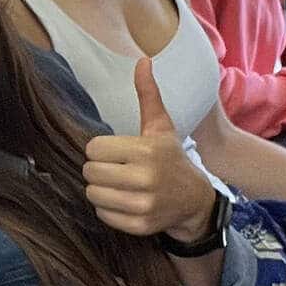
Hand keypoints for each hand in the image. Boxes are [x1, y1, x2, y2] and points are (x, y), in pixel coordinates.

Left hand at [83, 57, 218, 241]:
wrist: (195, 199)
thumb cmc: (170, 157)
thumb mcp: (161, 126)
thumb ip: (148, 94)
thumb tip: (142, 60)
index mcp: (146, 151)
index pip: (93, 149)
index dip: (99, 149)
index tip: (113, 151)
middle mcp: (145, 179)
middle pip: (90, 172)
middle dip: (97, 169)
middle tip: (112, 168)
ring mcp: (143, 205)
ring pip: (93, 194)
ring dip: (99, 189)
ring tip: (115, 184)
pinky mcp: (140, 225)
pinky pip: (103, 215)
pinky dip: (108, 209)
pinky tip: (122, 200)